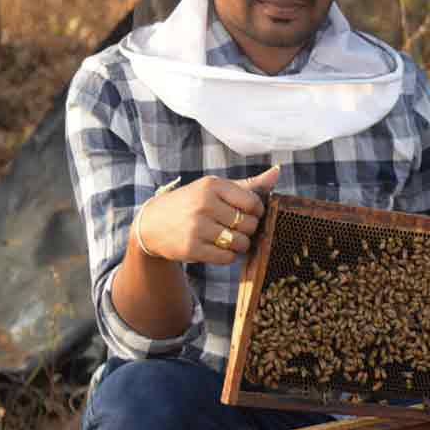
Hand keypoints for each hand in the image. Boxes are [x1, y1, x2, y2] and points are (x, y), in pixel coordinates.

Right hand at [136, 166, 279, 263]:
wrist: (151, 224)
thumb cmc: (191, 203)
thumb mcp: (215, 189)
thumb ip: (248, 184)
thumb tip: (278, 172)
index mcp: (212, 185)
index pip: (253, 202)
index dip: (257, 212)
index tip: (248, 214)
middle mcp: (204, 203)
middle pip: (249, 225)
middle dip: (248, 230)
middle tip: (237, 229)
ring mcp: (196, 227)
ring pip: (239, 243)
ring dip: (239, 245)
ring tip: (228, 238)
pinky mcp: (191, 248)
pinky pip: (226, 258)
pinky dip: (227, 256)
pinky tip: (217, 248)